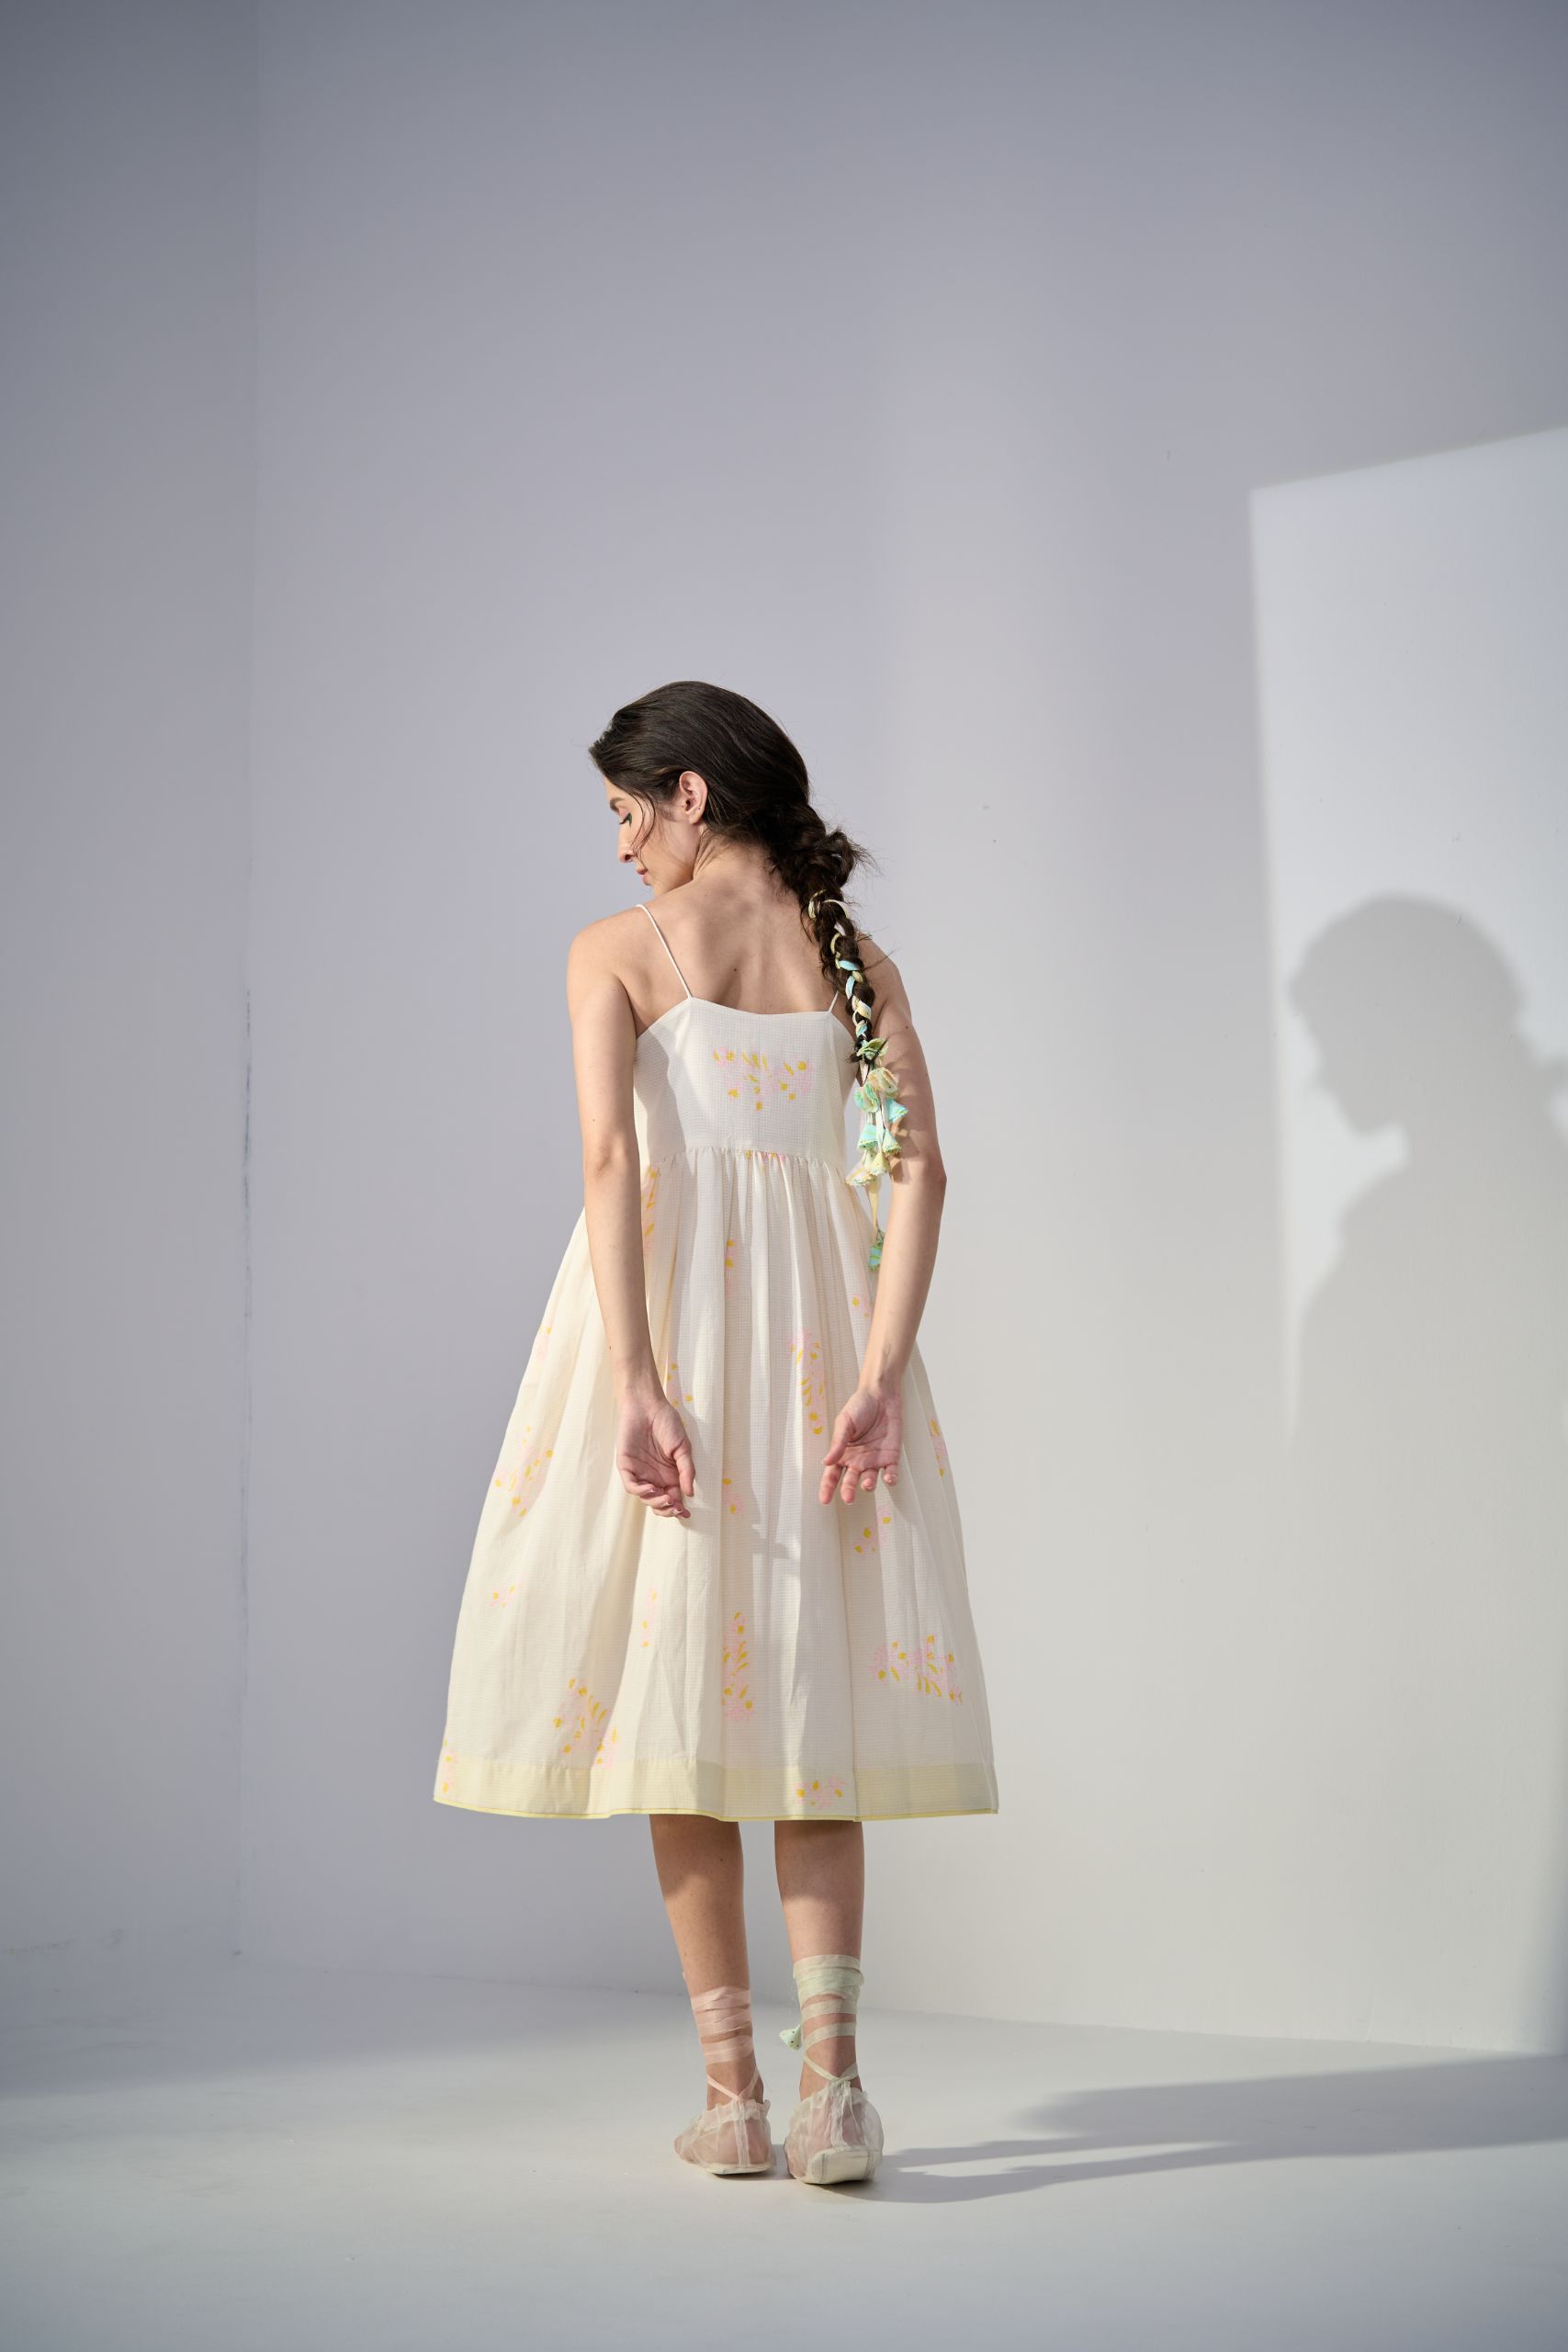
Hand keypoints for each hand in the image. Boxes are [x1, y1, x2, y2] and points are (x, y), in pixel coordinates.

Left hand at [616, 1389, 694, 1518]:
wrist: (648, 1405)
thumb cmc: (667, 1423)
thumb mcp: (683, 1447)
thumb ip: (686, 1470)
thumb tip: (690, 1493)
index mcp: (670, 1474)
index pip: (674, 1497)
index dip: (678, 1508)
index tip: (686, 1513)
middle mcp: (655, 1476)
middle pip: (659, 1502)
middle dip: (667, 1509)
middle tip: (675, 1507)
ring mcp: (640, 1472)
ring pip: (645, 1497)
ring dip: (655, 1502)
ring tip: (666, 1498)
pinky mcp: (626, 1466)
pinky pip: (631, 1485)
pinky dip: (640, 1491)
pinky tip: (651, 1490)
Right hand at [820, 1382, 902, 1504]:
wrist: (882, 1395)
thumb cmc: (859, 1406)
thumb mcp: (845, 1423)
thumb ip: (838, 1443)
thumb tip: (826, 1462)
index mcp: (843, 1454)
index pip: (832, 1475)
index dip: (827, 1488)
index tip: (824, 1500)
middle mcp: (857, 1461)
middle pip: (850, 1481)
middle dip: (848, 1490)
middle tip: (848, 1498)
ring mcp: (875, 1460)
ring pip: (870, 1480)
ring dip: (869, 1485)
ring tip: (867, 1483)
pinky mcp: (891, 1457)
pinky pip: (891, 1473)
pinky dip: (891, 1478)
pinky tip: (888, 1478)